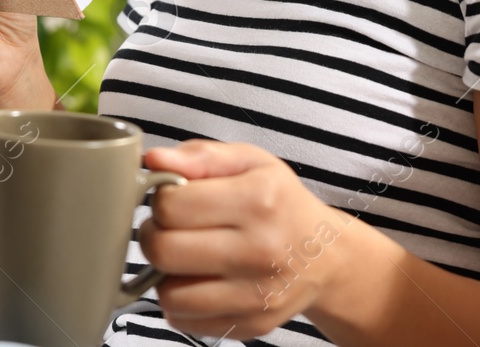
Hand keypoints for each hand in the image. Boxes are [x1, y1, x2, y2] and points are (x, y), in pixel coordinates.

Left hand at [139, 141, 356, 340]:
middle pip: (164, 251)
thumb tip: (154, 160)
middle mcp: (260, 250)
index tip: (173, 198)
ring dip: (164, 274)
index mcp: (257, 200)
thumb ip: (200, 155)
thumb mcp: (250, 162)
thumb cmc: (281, 202)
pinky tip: (196, 281)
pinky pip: (186, 321)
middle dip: (154, 235)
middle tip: (168, 228)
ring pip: (169, 294)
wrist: (326, 255)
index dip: (160, 199)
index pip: (171, 206)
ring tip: (182, 255)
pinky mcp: (252, 324)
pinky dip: (180, 302)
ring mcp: (257, 294)